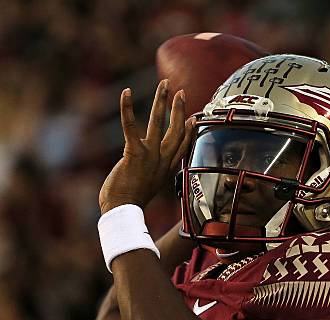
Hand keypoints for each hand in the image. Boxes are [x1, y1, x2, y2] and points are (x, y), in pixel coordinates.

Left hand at [99, 79, 194, 214]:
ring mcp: (150, 157)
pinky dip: (127, 108)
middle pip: (176, 131)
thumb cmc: (129, 205)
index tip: (193, 117)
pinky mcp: (134, 153)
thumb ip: (147, 175)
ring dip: (162, 101)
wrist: (123, 213)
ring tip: (165, 84)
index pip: (182, 147)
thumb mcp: (145, 188)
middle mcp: (162, 161)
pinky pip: (131, 126)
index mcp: (166, 170)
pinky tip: (125, 92)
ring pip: (159, 123)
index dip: (189, 131)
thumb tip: (143, 173)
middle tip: (181, 92)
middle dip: (179, 110)